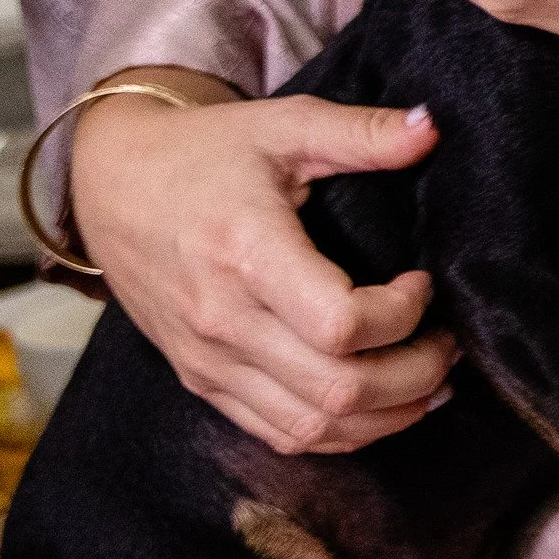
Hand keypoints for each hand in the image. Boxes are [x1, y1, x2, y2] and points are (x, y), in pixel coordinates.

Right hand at [70, 74, 457, 453]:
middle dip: (415, 375)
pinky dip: (338, 433)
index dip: (402, 315)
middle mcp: (224, 320)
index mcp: (246, 253)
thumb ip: (359, 131)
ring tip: (429, 380)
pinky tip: (377, 405)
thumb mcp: (282, 124)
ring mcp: (209, 360)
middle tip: (447, 342)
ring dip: (386, 415)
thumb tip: (432, 129)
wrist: (111, 185)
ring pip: (313, 427)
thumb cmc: (205, 152)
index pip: (341, 325)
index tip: (422, 283)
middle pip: (338, 390)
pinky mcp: (202, 380)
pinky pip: (278, 434)